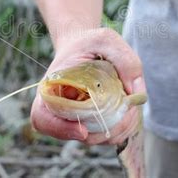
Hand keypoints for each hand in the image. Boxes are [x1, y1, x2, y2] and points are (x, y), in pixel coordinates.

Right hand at [30, 28, 145, 144]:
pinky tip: (128, 109)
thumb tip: (134, 93)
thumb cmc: (90, 42)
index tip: (83, 130)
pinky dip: (121, 127)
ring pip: (93, 138)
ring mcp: (75, 118)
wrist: (85, 46)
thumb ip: (124, 59)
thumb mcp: (106, 39)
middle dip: (103, 129)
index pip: (42, 118)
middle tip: (124, 112)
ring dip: (116, 128)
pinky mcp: (91, 122)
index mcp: (50, 88)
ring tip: (128, 106)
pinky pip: (105, 135)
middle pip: (74, 134)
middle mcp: (58, 108)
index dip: (60, 129)